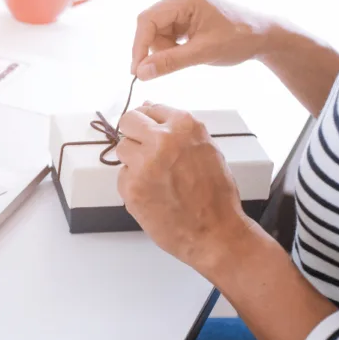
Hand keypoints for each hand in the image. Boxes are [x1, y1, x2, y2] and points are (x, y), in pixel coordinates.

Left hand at [115, 103, 255, 274]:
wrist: (215, 233)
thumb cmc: (215, 194)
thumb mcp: (206, 149)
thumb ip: (177, 129)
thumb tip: (148, 106)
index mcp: (184, 125)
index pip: (150, 108)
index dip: (149, 123)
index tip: (151, 134)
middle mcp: (162, 139)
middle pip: (128, 121)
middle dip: (134, 134)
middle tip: (146, 152)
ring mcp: (144, 163)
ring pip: (122, 148)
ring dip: (134, 161)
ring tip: (156, 178)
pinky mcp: (131, 186)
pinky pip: (123, 176)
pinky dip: (134, 184)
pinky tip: (154, 196)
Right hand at [131, 0, 271, 80]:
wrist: (264, 34)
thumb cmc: (240, 39)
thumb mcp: (203, 53)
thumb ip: (170, 62)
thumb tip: (141, 73)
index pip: (147, 20)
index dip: (139, 46)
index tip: (138, 71)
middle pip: (151, 25)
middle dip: (158, 48)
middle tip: (173, 64)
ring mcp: (182, 0)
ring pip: (157, 30)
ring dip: (166, 48)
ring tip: (190, 54)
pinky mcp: (185, 9)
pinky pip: (166, 29)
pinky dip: (173, 44)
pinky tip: (190, 47)